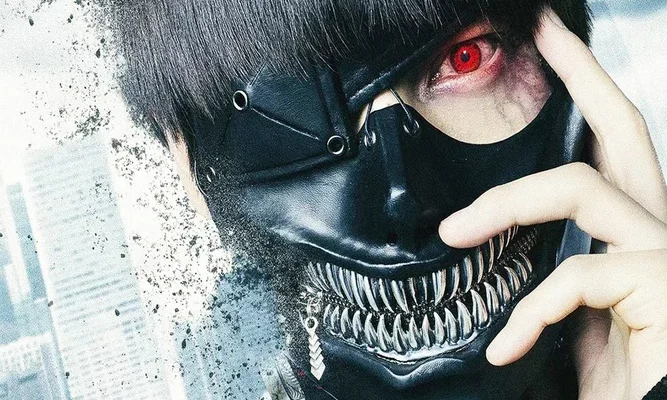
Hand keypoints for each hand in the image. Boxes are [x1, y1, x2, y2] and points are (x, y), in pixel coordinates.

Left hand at [439, 9, 666, 399]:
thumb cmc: (624, 385)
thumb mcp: (571, 324)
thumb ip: (554, 290)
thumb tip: (508, 270)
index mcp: (631, 238)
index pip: (610, 151)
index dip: (587, 92)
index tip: (552, 49)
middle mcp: (656, 233)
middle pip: (624, 131)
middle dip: (583, 74)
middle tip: (546, 31)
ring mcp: (664, 255)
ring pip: (581, 187)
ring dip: (506, 204)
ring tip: (454, 232)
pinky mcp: (665, 287)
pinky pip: (578, 272)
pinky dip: (529, 312)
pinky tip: (506, 347)